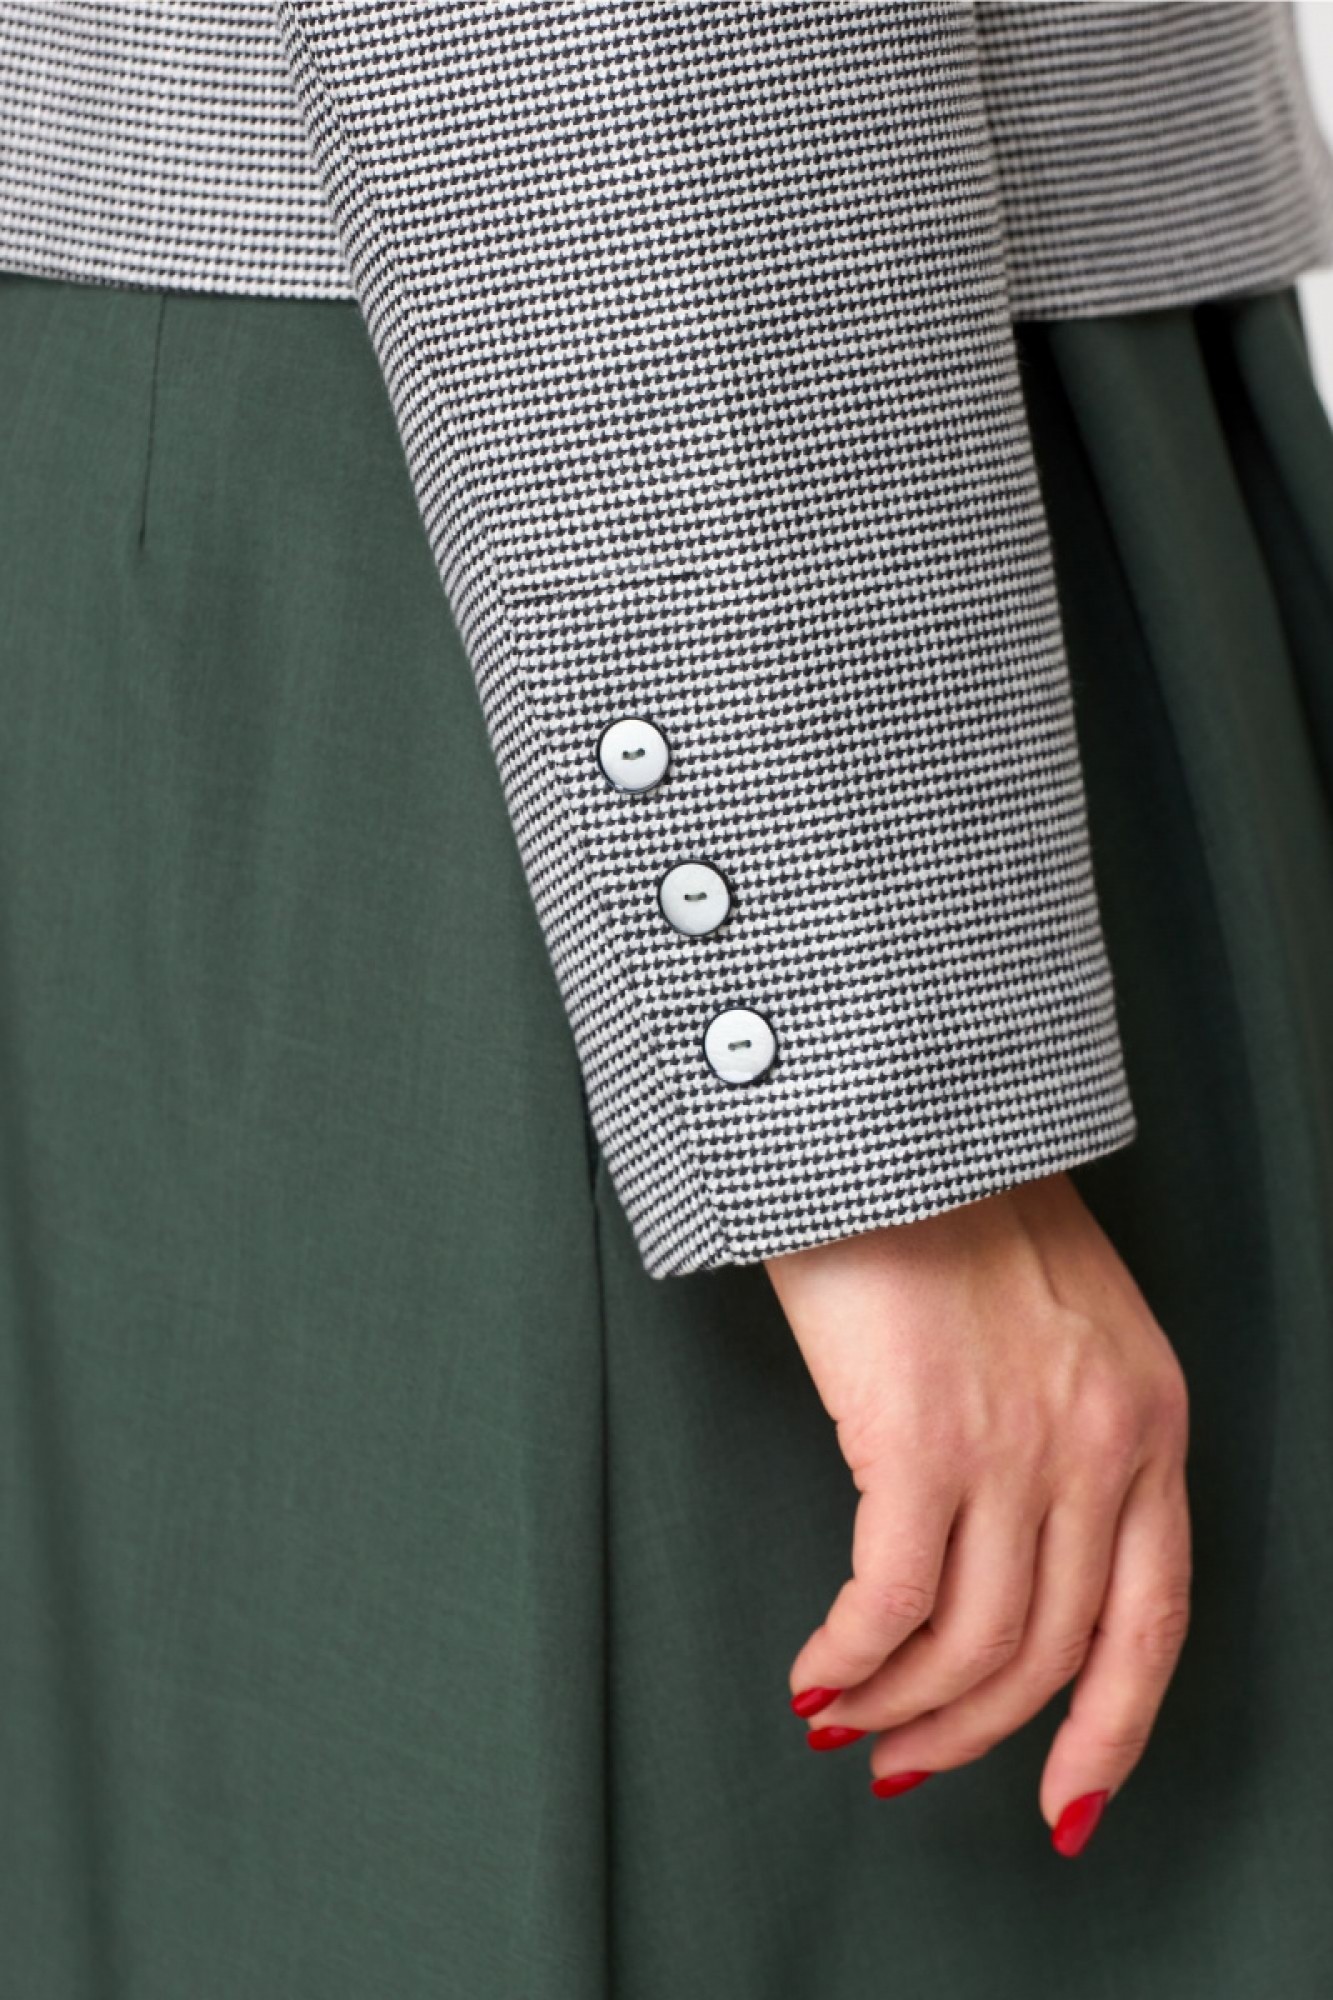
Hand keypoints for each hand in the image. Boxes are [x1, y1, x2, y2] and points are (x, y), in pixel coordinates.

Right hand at [764, 1170, 1190, 1853]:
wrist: (894, 1111)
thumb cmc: (953, 1195)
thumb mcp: (1064, 1314)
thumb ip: (1067, 1423)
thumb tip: (1007, 1542)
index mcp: (1151, 1418)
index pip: (1152, 1620)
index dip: (1110, 1731)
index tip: (1065, 1798)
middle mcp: (1100, 1446)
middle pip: (1048, 1650)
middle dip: (971, 1733)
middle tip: (905, 1761)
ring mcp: (1016, 1447)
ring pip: (968, 1644)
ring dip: (898, 1708)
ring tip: (843, 1719)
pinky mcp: (919, 1439)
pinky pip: (887, 1604)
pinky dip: (847, 1660)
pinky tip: (814, 1674)